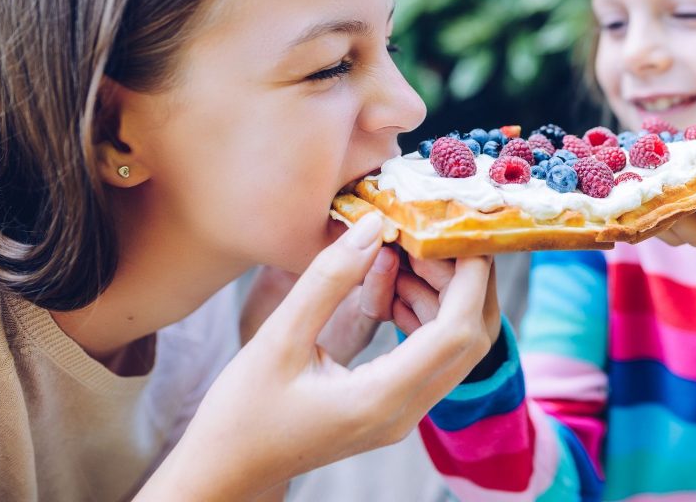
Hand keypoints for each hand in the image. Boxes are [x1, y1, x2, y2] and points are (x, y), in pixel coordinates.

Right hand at [137, 213, 495, 500]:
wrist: (225, 470)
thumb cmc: (241, 413)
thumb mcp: (278, 338)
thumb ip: (329, 280)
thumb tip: (373, 226)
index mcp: (382, 398)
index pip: (456, 330)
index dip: (468, 276)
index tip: (457, 230)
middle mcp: (404, 412)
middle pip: (471, 339)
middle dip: (465, 281)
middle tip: (433, 236)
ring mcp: (402, 415)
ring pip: (456, 348)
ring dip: (445, 297)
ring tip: (408, 255)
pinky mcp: (392, 408)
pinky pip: (432, 357)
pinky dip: (427, 316)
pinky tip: (395, 287)